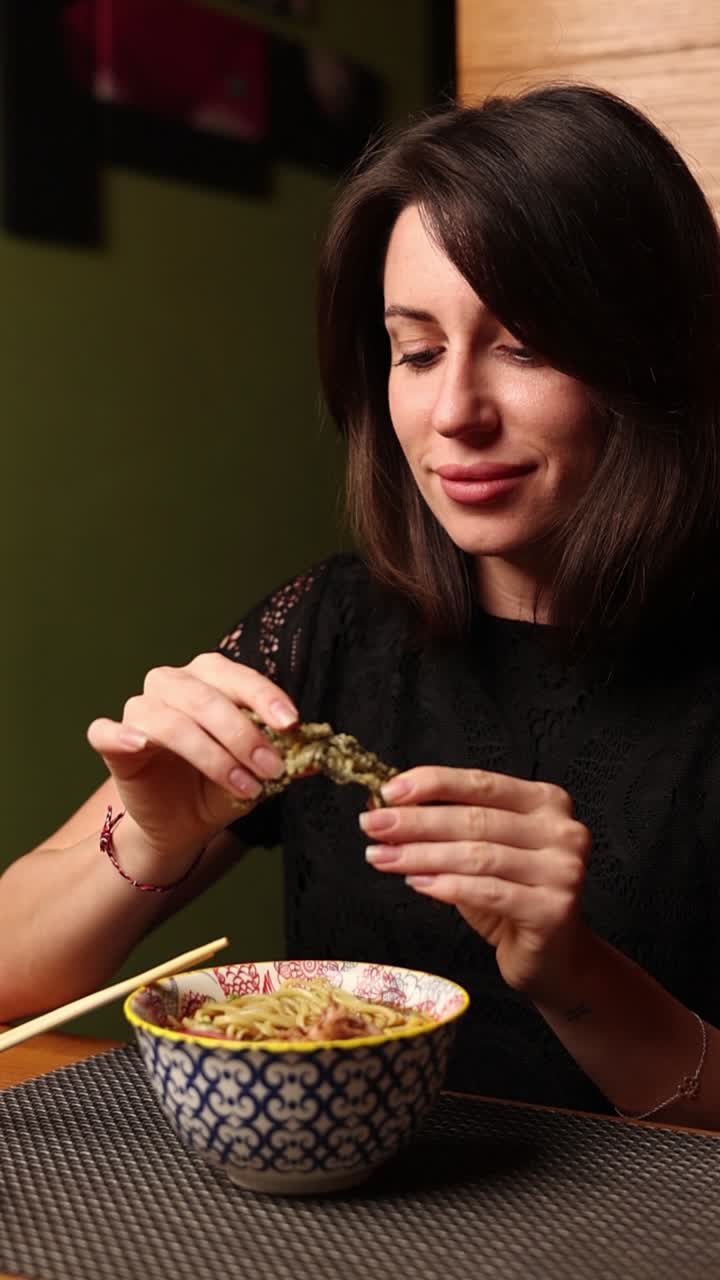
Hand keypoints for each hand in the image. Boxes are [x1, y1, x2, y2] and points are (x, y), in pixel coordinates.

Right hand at [87, 654, 297, 864]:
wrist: (180, 825)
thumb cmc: (218, 786)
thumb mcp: (259, 775)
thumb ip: (285, 760)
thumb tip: (320, 757)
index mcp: (209, 679)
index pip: (238, 678)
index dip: (265, 697)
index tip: (292, 725)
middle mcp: (172, 685)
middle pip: (205, 698)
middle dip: (243, 734)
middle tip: (271, 768)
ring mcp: (139, 711)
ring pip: (169, 719)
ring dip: (210, 753)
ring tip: (242, 784)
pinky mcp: (113, 744)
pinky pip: (106, 731)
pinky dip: (120, 735)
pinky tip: (139, 744)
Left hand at [360, 766, 590, 1003]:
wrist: (554, 956)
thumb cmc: (512, 897)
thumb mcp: (481, 851)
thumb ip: (448, 825)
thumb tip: (388, 807)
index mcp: (547, 801)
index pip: (481, 783)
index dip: (432, 784)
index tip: (389, 791)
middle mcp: (562, 830)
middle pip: (475, 819)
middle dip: (416, 822)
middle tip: (373, 826)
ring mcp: (563, 870)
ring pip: (477, 855)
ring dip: (421, 855)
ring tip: (383, 857)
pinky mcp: (553, 909)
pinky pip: (488, 891)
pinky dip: (445, 886)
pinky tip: (416, 882)